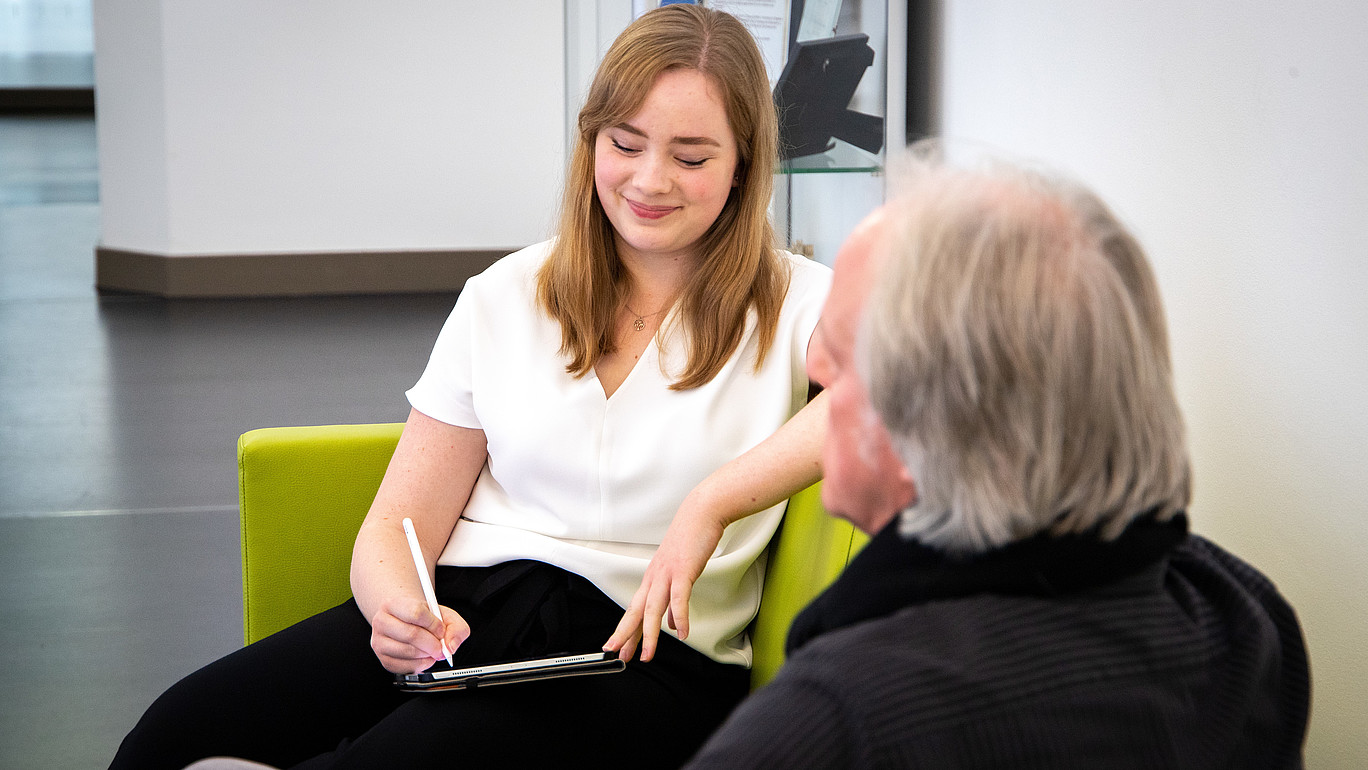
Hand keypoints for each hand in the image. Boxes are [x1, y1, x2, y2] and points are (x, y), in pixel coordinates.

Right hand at [369, 597, 470, 673]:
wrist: (407, 622)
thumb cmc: (424, 618)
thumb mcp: (443, 614)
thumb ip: (455, 627)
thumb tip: (451, 646)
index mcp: (394, 604)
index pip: (416, 613)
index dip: (434, 624)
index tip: (441, 630)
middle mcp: (382, 622)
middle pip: (411, 634)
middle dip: (432, 643)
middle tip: (441, 646)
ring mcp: (380, 642)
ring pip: (408, 652)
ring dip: (427, 654)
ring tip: (433, 650)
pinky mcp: (384, 660)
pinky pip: (405, 667)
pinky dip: (421, 665)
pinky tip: (425, 658)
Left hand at [604, 505, 725, 662]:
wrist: (701, 513)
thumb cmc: (691, 539)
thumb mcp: (679, 572)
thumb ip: (673, 599)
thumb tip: (671, 623)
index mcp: (652, 578)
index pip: (635, 609)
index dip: (626, 630)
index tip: (617, 647)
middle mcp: (654, 577)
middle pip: (636, 611)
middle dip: (625, 635)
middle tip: (616, 654)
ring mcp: (666, 573)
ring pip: (653, 609)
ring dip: (649, 634)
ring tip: (648, 654)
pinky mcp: (683, 570)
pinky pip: (679, 599)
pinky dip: (680, 618)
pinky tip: (681, 633)